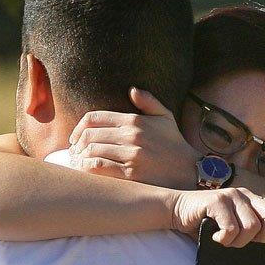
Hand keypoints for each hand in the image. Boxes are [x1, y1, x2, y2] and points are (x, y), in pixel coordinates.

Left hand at [68, 88, 196, 188]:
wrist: (190, 171)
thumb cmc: (175, 145)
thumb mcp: (166, 118)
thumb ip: (148, 102)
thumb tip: (132, 90)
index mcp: (134, 120)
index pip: (94, 118)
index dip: (78, 127)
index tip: (74, 138)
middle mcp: (131, 135)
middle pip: (89, 135)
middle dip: (76, 144)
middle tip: (73, 153)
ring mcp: (131, 154)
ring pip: (92, 151)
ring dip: (79, 157)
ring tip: (77, 163)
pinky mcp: (131, 174)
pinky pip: (99, 167)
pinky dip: (87, 168)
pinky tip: (86, 172)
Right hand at [169, 186, 264, 247]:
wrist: (176, 212)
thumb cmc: (204, 227)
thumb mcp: (228, 245)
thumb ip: (243, 264)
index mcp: (255, 203)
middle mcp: (247, 197)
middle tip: (247, 243)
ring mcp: (232, 197)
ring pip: (252, 226)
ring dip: (239, 242)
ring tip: (226, 242)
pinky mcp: (217, 201)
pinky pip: (231, 228)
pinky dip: (224, 239)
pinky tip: (215, 238)